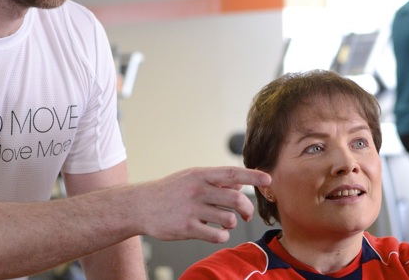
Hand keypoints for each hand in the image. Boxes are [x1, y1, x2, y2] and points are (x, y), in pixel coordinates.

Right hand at [135, 166, 270, 243]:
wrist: (140, 206)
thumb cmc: (168, 191)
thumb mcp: (191, 178)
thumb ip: (215, 181)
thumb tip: (239, 184)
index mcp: (200, 175)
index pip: (233, 172)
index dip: (253, 176)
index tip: (268, 178)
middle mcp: (198, 190)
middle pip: (236, 199)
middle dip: (247, 209)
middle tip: (247, 215)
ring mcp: (192, 209)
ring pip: (228, 219)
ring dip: (232, 223)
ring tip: (224, 223)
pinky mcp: (187, 228)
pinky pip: (216, 235)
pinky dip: (222, 236)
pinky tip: (216, 233)